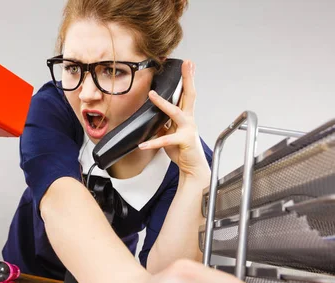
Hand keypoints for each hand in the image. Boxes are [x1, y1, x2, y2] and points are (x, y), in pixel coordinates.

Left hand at [139, 60, 209, 179]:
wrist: (192, 167)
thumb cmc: (182, 150)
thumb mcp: (171, 133)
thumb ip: (164, 123)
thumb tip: (153, 116)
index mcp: (186, 116)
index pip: (187, 94)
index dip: (188, 78)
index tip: (188, 64)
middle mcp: (189, 120)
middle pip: (189, 95)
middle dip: (188, 79)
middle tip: (187, 64)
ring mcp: (188, 129)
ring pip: (175, 112)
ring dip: (162, 103)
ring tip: (152, 95)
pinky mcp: (184, 141)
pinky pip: (165, 140)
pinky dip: (153, 142)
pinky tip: (143, 144)